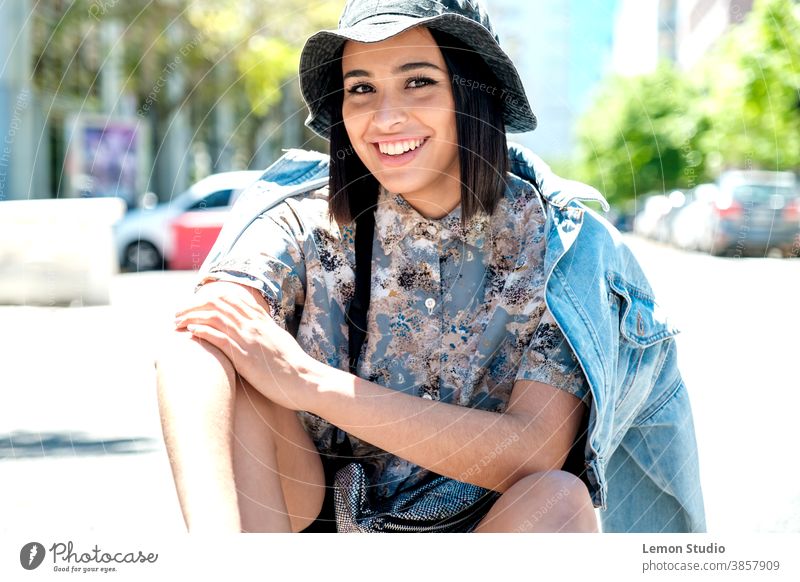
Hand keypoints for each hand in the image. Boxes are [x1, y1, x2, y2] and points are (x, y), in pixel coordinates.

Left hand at [173, 284, 317, 410]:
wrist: (306, 381)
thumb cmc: (293, 366)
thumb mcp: (279, 341)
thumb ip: (264, 332)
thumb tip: (254, 329)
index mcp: (262, 320)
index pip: (232, 298)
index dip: (209, 298)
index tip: (194, 304)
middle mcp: (254, 325)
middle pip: (218, 304)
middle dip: (194, 305)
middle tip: (178, 312)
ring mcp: (249, 339)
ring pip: (215, 317)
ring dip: (192, 317)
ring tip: (177, 322)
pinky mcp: (245, 357)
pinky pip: (220, 338)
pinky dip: (203, 332)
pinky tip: (191, 332)